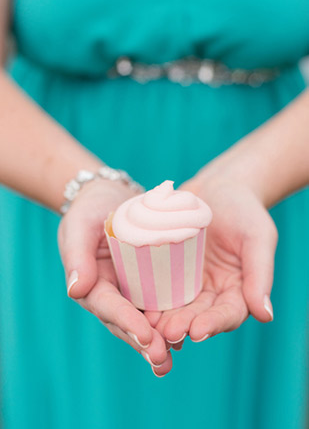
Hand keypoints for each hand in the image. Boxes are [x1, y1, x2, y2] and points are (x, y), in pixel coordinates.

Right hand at [58, 180, 171, 375]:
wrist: (110, 197)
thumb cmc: (91, 209)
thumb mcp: (80, 224)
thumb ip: (77, 254)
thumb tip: (75, 290)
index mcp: (92, 284)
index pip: (109, 306)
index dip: (126, 322)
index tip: (145, 336)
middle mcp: (112, 294)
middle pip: (127, 322)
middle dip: (144, 343)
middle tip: (162, 359)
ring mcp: (130, 291)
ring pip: (144, 321)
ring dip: (157, 341)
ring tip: (172, 358)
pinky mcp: (148, 283)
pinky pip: (158, 304)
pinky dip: (168, 321)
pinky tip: (186, 334)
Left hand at [147, 173, 277, 348]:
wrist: (218, 186)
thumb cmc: (244, 208)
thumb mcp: (257, 236)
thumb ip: (260, 274)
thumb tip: (265, 315)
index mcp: (238, 289)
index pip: (228, 313)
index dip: (214, 324)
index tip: (198, 331)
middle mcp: (212, 291)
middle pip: (199, 315)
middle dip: (184, 325)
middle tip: (168, 332)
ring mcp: (189, 281)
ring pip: (177, 306)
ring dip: (165, 318)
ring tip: (151, 325)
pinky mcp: (169, 269)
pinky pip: (160, 285)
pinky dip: (151, 297)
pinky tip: (139, 305)